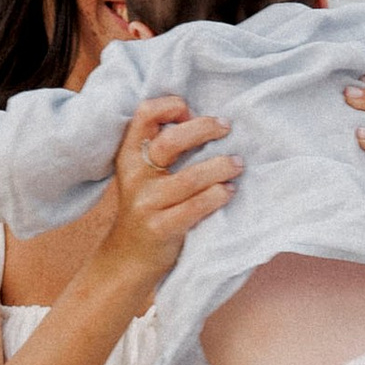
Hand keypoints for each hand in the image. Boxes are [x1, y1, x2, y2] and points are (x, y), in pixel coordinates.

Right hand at [106, 94, 238, 287]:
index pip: (145, 114)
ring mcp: (147, 204)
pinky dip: (218, 195)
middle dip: (203, 129)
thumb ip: (161, 149)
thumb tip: (205, 121)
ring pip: (190, 178)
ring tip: (237, 164)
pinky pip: (197, 206)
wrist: (127, 258)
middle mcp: (135, 177)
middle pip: (169, 141)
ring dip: (220, 167)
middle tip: (226, 128)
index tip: (191, 112)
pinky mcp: (161, 228)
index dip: (171, 106)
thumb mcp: (142, 174)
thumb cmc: (146, 208)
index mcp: (129, 155)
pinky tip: (229, 191)